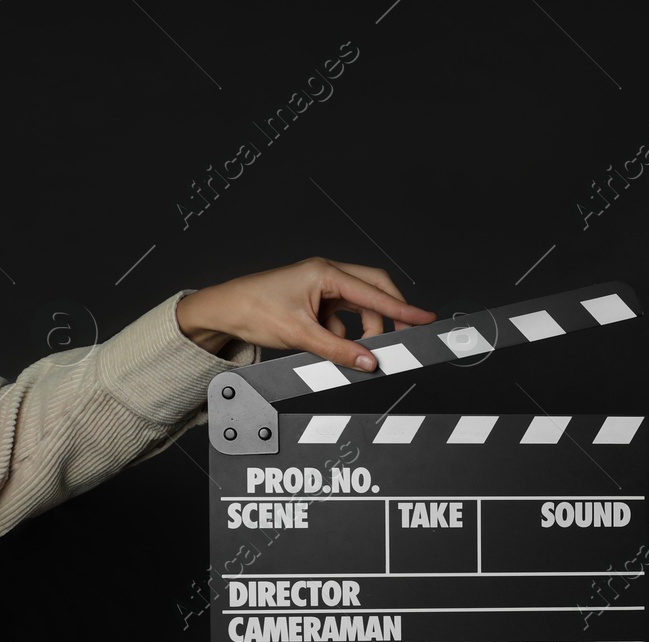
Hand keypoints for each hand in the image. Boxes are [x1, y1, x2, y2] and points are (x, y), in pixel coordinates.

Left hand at [176, 257, 435, 369]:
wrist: (223, 311)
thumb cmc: (253, 309)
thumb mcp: (300, 334)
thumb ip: (338, 349)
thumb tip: (368, 362)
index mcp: (325, 273)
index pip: (374, 292)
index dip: (403, 309)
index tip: (425, 319)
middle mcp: (328, 274)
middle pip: (375, 291)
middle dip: (388, 316)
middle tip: (399, 339)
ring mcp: (323, 287)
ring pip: (361, 306)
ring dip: (364, 330)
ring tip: (355, 352)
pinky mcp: (317, 300)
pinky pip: (344, 317)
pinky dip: (345, 334)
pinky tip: (331, 346)